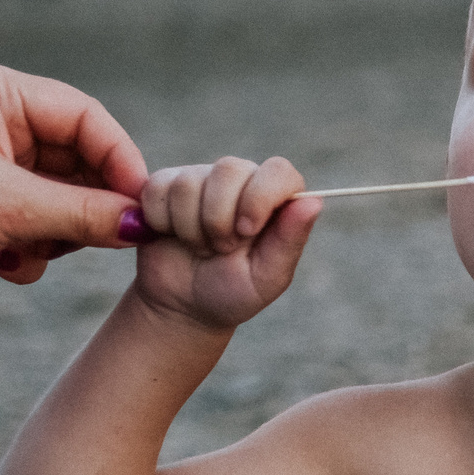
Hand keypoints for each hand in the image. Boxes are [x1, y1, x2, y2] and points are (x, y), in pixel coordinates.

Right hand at [130, 156, 319, 330]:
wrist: (183, 305)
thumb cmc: (233, 292)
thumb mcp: (267, 276)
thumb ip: (290, 240)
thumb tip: (315, 201)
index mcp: (276, 199)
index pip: (278, 171)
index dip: (260, 196)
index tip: (247, 231)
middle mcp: (242, 181)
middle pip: (229, 169)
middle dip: (219, 219)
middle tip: (221, 249)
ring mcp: (202, 179)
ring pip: (189, 181)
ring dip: (190, 226)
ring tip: (200, 248)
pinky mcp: (165, 185)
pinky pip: (158, 189)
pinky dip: (162, 221)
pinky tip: (173, 236)